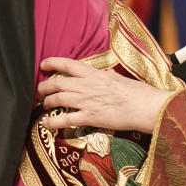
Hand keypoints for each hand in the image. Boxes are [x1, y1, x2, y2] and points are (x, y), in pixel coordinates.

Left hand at [37, 57, 174, 133]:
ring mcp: (86, 102)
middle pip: (57, 83)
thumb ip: (107, 76)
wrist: (145, 107)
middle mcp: (87, 86)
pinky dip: (52, 121)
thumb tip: (104, 73)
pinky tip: (46, 123)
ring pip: (57, 99)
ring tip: (44, 105)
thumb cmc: (137, 92)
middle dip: (44, 86)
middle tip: (40, 90)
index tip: (43, 64)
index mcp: (94, 74)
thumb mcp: (119, 78)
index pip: (68, 64)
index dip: (52, 63)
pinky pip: (64, 120)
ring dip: (46, 102)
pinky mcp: (89, 118)